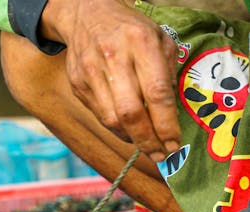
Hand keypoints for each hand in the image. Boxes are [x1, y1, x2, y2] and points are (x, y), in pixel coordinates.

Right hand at [40, 0, 180, 161]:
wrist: (86, 16)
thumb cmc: (130, 30)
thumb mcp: (159, 39)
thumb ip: (166, 72)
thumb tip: (170, 114)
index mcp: (140, 43)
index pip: (156, 93)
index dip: (166, 124)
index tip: (174, 143)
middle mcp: (113, 58)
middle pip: (131, 113)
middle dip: (148, 140)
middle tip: (160, 154)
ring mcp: (91, 73)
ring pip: (112, 119)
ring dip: (131, 138)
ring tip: (146, 144)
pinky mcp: (77, 84)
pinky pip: (99, 115)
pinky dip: (116, 128)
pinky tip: (128, 130)